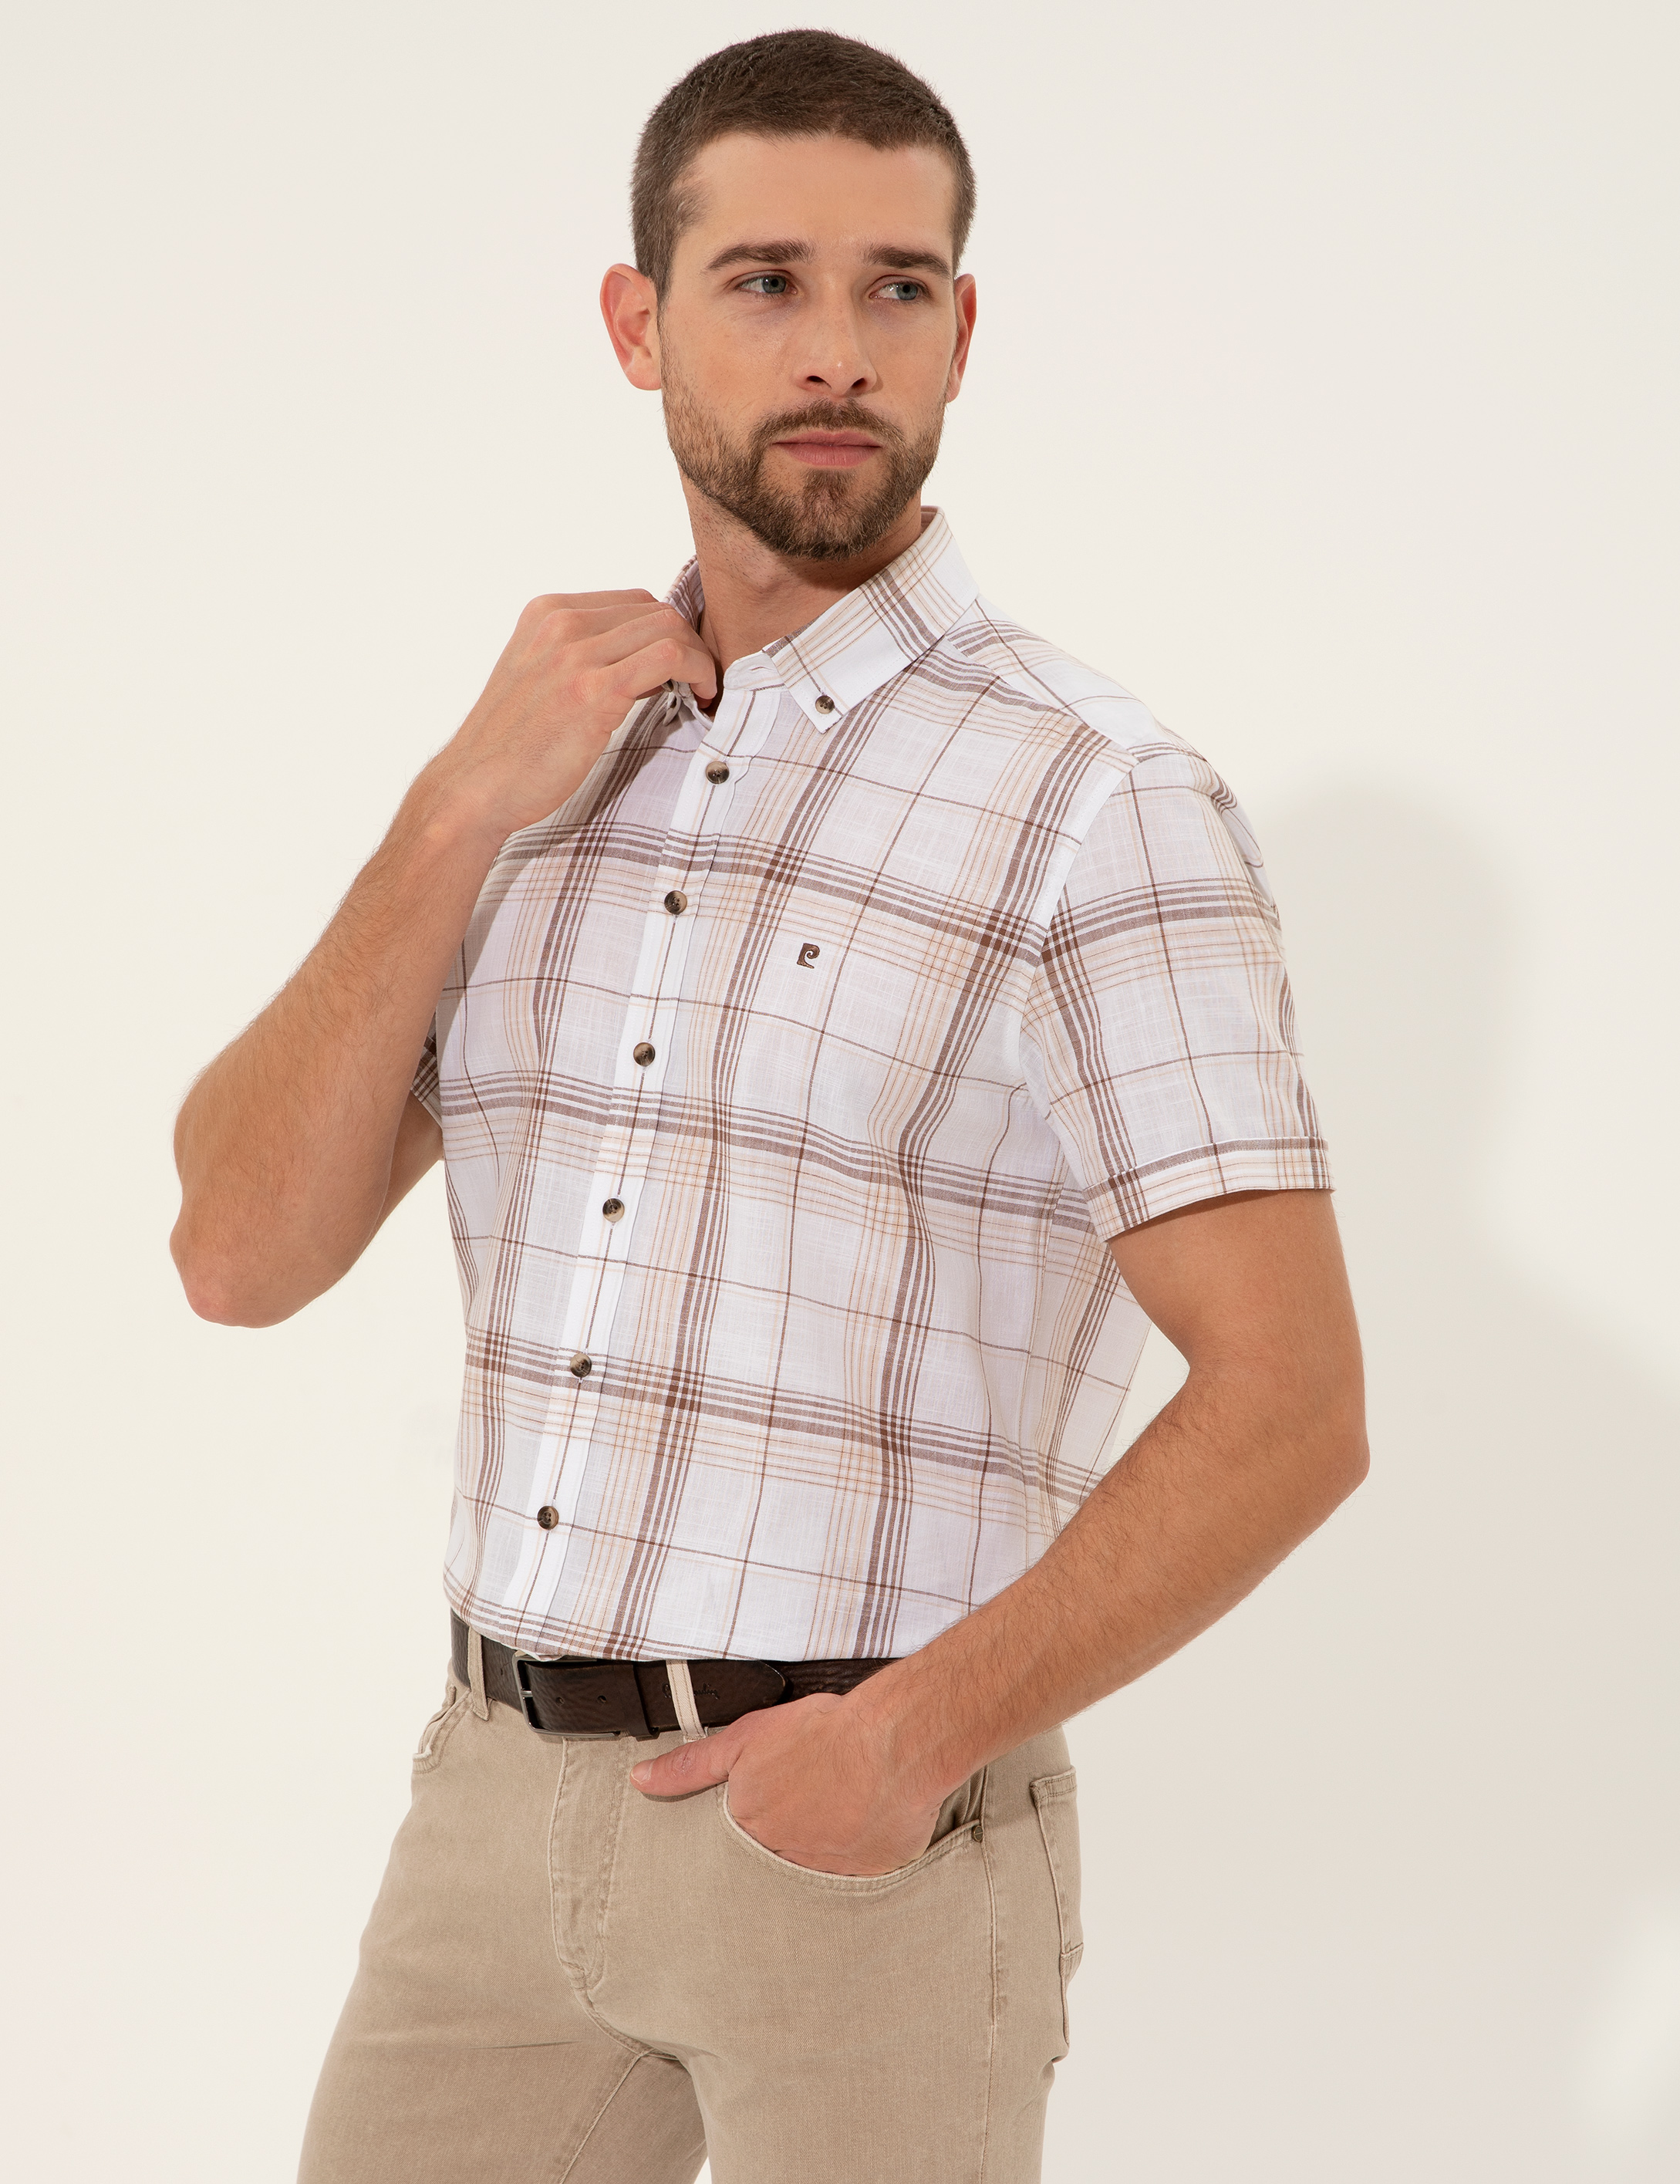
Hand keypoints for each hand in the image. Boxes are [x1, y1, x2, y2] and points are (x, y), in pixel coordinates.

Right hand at [428, 590, 718, 840]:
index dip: (667, 632)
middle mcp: (559, 622)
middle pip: (654, 610)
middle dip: (689, 643)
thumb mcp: (542, 681)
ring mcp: (574, 653)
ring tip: (704, 691)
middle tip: (701, 681)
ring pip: (668, 626)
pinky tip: (702, 697)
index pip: (631, 601)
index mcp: (544, 613)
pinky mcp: (593, 689)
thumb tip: (649, 663)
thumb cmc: (513, 748)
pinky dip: (699, 671)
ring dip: (700, 658)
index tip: (681, 667)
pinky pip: (669, 656)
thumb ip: (586, 660)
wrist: (475, 788)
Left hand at [630, 1692, 946, 1875]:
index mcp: (751, 1829)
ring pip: (810, 1875)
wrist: (893, 1742)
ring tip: (830, 1825)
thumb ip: (691, 1765)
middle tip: (796, 1822)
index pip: (732, 1852)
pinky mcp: (870, 1877)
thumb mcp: (745, 1739)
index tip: (756, 1825)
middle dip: (776, 1853)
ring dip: (815, 1855)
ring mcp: (829, 1875)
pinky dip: (854, 1859)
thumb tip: (640, 1780)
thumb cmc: (823, 1734)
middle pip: (769, 1867)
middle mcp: (784, 1861)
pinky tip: (862, 1832)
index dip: (745, 1835)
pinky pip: (854, 1880)